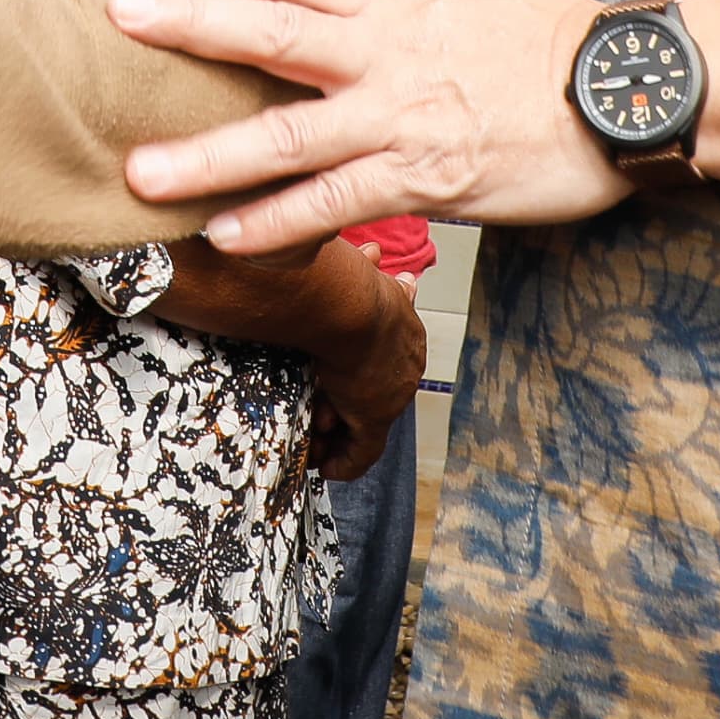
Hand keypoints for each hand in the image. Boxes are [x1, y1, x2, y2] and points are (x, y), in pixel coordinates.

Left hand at [109, 0, 621, 249]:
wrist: (627, 94)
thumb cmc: (557, 36)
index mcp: (395, 0)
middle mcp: (386, 54)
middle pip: (272, 32)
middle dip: (190, 26)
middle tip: (118, 21)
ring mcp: (402, 118)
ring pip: (291, 134)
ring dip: (212, 153)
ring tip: (142, 170)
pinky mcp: (426, 177)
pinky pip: (340, 202)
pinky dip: (281, 220)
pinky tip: (226, 234)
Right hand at [305, 270, 426, 478]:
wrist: (347, 300)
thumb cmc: (344, 278)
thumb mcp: (361, 272)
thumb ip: (367, 267)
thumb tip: (372, 251)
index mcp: (405, 328)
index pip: (386, 356)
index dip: (359, 369)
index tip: (336, 377)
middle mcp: (406, 362)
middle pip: (375, 391)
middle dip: (347, 400)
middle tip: (320, 403)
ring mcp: (393, 392)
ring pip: (364, 419)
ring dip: (339, 425)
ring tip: (313, 421)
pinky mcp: (375, 417)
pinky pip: (362, 451)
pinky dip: (344, 462)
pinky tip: (325, 466)